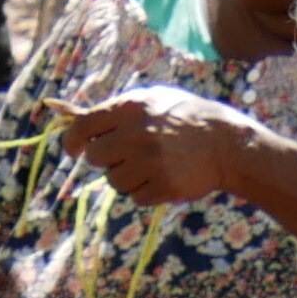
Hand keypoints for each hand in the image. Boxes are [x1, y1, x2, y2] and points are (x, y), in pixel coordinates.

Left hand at [61, 84, 267, 205]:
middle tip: (122, 156)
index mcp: (132, 108)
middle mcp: (138, 135)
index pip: (84, 127)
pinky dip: (145, 191)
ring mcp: (151, 163)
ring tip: (149, 166)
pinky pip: (136, 197)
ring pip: (115, 182)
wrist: (225, 143)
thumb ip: (115, 110)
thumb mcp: (152, 99)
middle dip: (104, 159)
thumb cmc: (183, 117)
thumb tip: (71, 117)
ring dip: (126, 177)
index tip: (73, 150)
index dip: (72, 141)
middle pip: (96, 158)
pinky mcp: (163, 187)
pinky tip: (162, 177)